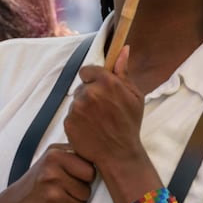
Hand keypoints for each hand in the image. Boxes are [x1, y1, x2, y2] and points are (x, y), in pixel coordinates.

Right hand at [0, 142, 96, 202]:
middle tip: (60, 191)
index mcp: (54, 156)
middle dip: (79, 194)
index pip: (91, 170)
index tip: (70, 177)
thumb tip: (103, 152)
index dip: (84, 177)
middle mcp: (51, 174)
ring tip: (56, 201)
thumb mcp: (51, 157)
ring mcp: (51, 196)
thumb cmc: (39, 181)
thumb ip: (73, 152)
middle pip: (87, 190)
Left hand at [62, 46, 145, 174]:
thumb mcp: (134, 96)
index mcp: (107, 83)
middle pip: (82, 86)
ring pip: (76, 101)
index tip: (100, 89)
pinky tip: (90, 128)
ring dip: (83, 107)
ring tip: (97, 120)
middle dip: (90, 94)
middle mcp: (89, 93)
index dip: (93, 79)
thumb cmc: (129, 124)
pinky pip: (70, 115)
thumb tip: (123, 49)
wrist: (119, 154)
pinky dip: (77, 120)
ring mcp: (77, 108)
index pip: (87, 70)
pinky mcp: (68, 121)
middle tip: (103, 109)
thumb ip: (124, 72)